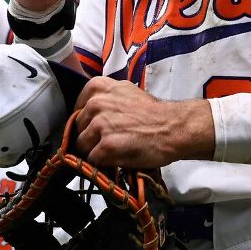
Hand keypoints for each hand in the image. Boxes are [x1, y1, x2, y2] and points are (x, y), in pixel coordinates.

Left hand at [73, 77, 213, 167]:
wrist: (173, 128)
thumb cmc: (152, 113)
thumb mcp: (124, 92)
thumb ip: (103, 98)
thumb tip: (86, 113)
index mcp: (97, 87)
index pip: (77, 109)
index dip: (86, 121)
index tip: (97, 127)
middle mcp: (96, 103)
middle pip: (78, 128)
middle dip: (90, 136)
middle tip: (110, 139)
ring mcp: (100, 125)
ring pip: (82, 145)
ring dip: (95, 151)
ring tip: (115, 149)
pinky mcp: (106, 146)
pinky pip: (93, 159)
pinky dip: (103, 162)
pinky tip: (117, 157)